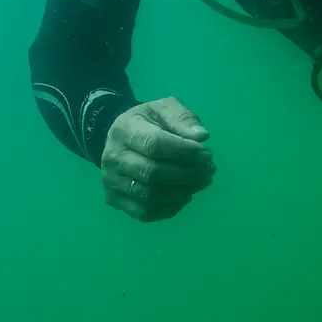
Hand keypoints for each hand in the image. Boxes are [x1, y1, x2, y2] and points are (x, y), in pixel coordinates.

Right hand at [100, 97, 215, 221]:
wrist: (121, 137)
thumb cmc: (149, 121)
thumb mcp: (165, 108)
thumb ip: (183, 119)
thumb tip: (202, 137)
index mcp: (125, 129)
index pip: (154, 144)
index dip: (184, 151)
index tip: (206, 153)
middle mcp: (113, 157)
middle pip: (152, 173)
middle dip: (187, 173)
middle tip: (209, 169)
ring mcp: (111, 181)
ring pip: (149, 196)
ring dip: (183, 192)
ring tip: (203, 181)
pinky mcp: (114, 199)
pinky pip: (144, 212)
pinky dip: (170, 208)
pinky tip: (186, 196)